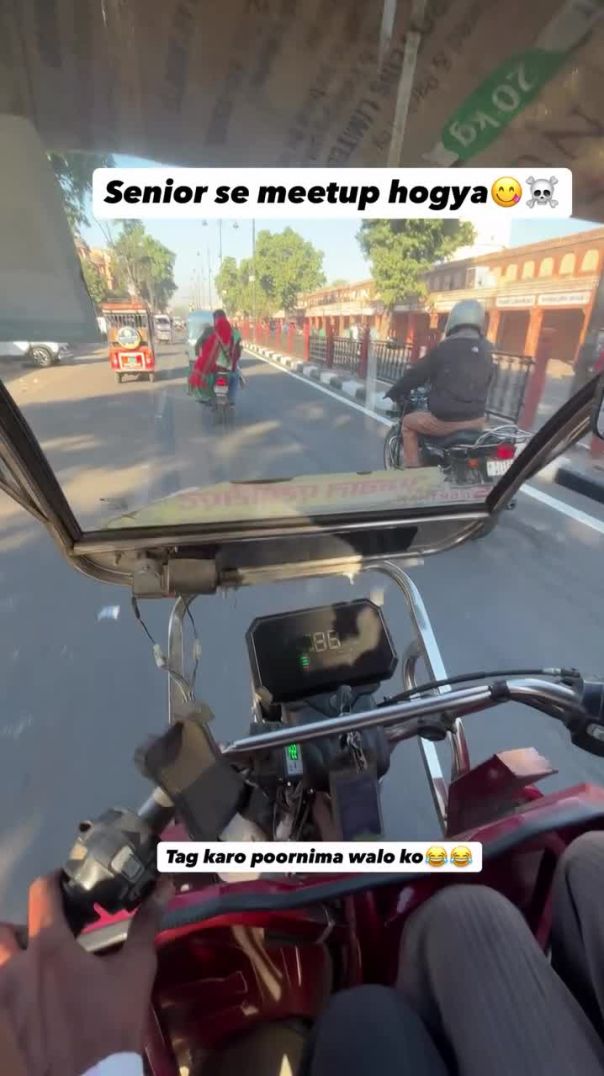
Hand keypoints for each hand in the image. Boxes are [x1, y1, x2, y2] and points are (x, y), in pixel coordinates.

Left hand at [0, 873, 171, 1075]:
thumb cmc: (113, 1021)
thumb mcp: (135, 970)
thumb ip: (145, 924)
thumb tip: (163, 887)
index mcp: (49, 946)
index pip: (41, 892)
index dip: (54, 880)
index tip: (69, 883)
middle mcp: (17, 966)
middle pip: (5, 929)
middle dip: (24, 925)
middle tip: (51, 933)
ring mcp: (5, 996)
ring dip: (14, 957)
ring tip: (42, 967)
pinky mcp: (4, 1023)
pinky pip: (3, 993)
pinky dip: (16, 988)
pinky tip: (40, 999)